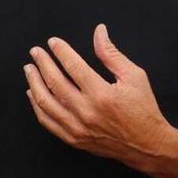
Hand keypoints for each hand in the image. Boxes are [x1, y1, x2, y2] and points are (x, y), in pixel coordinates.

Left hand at [24, 24, 175, 171]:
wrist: (147, 145)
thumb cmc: (143, 109)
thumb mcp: (134, 76)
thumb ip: (111, 54)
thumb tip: (99, 31)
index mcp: (101, 94)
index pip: (73, 66)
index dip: (60, 51)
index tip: (52, 42)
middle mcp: (86, 111)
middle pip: (54, 82)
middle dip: (42, 63)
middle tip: (36, 52)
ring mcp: (77, 127)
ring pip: (45, 102)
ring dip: (34, 82)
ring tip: (29, 69)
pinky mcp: (73, 139)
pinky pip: (47, 121)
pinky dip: (36, 106)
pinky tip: (33, 93)